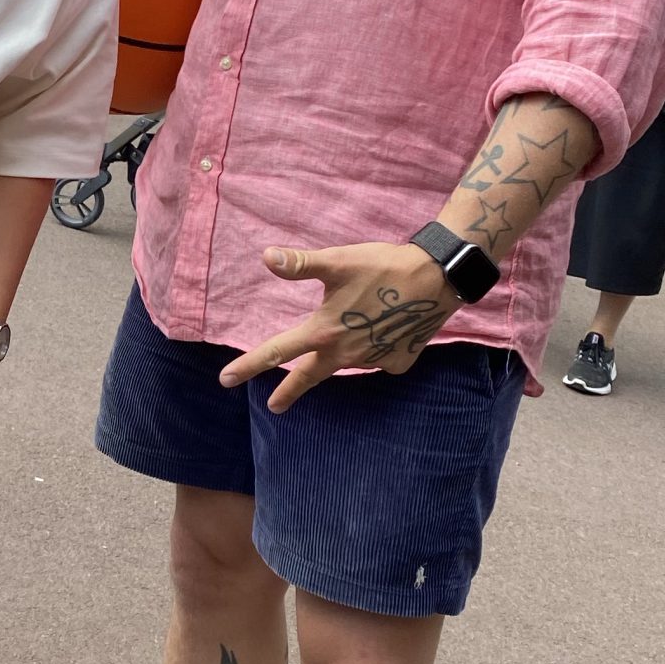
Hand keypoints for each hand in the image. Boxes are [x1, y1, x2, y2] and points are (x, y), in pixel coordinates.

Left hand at [219, 242, 460, 413]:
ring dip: (345, 351)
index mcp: (324, 331)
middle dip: (289, 391)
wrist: (438, 277)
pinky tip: (387, 329)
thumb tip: (266, 257)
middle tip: (274, 406)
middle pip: (310, 375)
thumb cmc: (383, 266)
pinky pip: (381, 358)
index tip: (225, 379)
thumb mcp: (338, 261)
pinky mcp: (399, 361)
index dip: (249, 365)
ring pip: (349, 360)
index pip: (278, 351)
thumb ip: (300, 264)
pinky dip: (378, 347)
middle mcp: (346, 353)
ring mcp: (374, 360)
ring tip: (360, 323)